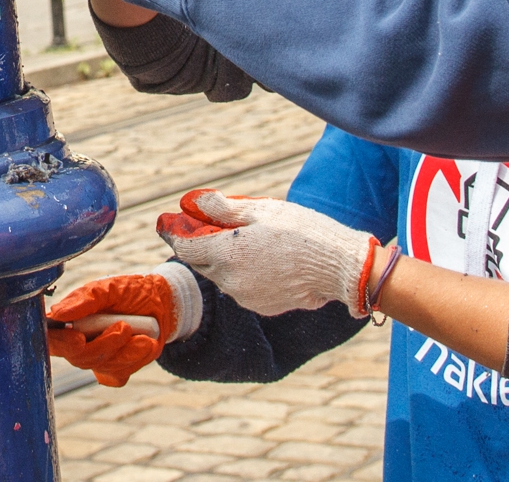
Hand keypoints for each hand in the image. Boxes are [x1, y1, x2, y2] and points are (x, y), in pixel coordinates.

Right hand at [45, 263, 201, 386]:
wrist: (161, 303)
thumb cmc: (130, 291)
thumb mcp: (109, 288)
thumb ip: (85, 299)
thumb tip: (57, 314)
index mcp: (70, 322)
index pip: (52, 339)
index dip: (61, 343)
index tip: (78, 338)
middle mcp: (79, 344)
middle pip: (78, 358)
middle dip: (104, 344)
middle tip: (124, 326)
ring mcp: (97, 360)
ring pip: (102, 367)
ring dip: (127, 349)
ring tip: (142, 331)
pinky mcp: (116, 370)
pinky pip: (119, 375)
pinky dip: (136, 357)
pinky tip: (145, 342)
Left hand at [156, 189, 378, 317]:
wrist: (338, 267)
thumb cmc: (303, 232)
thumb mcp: (263, 210)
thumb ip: (224, 209)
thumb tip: (195, 202)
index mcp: (226, 253)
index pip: (185, 246)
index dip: (175, 233)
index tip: (169, 222)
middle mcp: (229, 279)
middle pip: (202, 261)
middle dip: (203, 244)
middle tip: (213, 224)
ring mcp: (244, 296)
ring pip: (223, 275)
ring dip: (227, 258)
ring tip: (251, 240)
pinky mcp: (260, 306)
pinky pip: (242, 287)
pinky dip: (246, 273)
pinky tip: (267, 260)